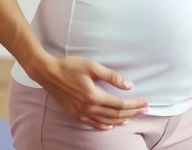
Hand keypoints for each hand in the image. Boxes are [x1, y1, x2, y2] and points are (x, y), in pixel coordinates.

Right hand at [32, 55, 148, 130]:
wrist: (47, 72)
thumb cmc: (69, 66)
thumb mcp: (91, 66)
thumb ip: (111, 76)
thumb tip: (129, 85)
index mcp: (93, 96)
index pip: (119, 104)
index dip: (134, 104)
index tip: (145, 103)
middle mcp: (88, 108)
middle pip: (115, 114)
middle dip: (132, 112)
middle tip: (144, 109)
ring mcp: (81, 113)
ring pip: (106, 121)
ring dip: (120, 120)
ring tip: (132, 116)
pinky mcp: (75, 114)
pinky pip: (93, 123)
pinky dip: (104, 126)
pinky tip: (111, 125)